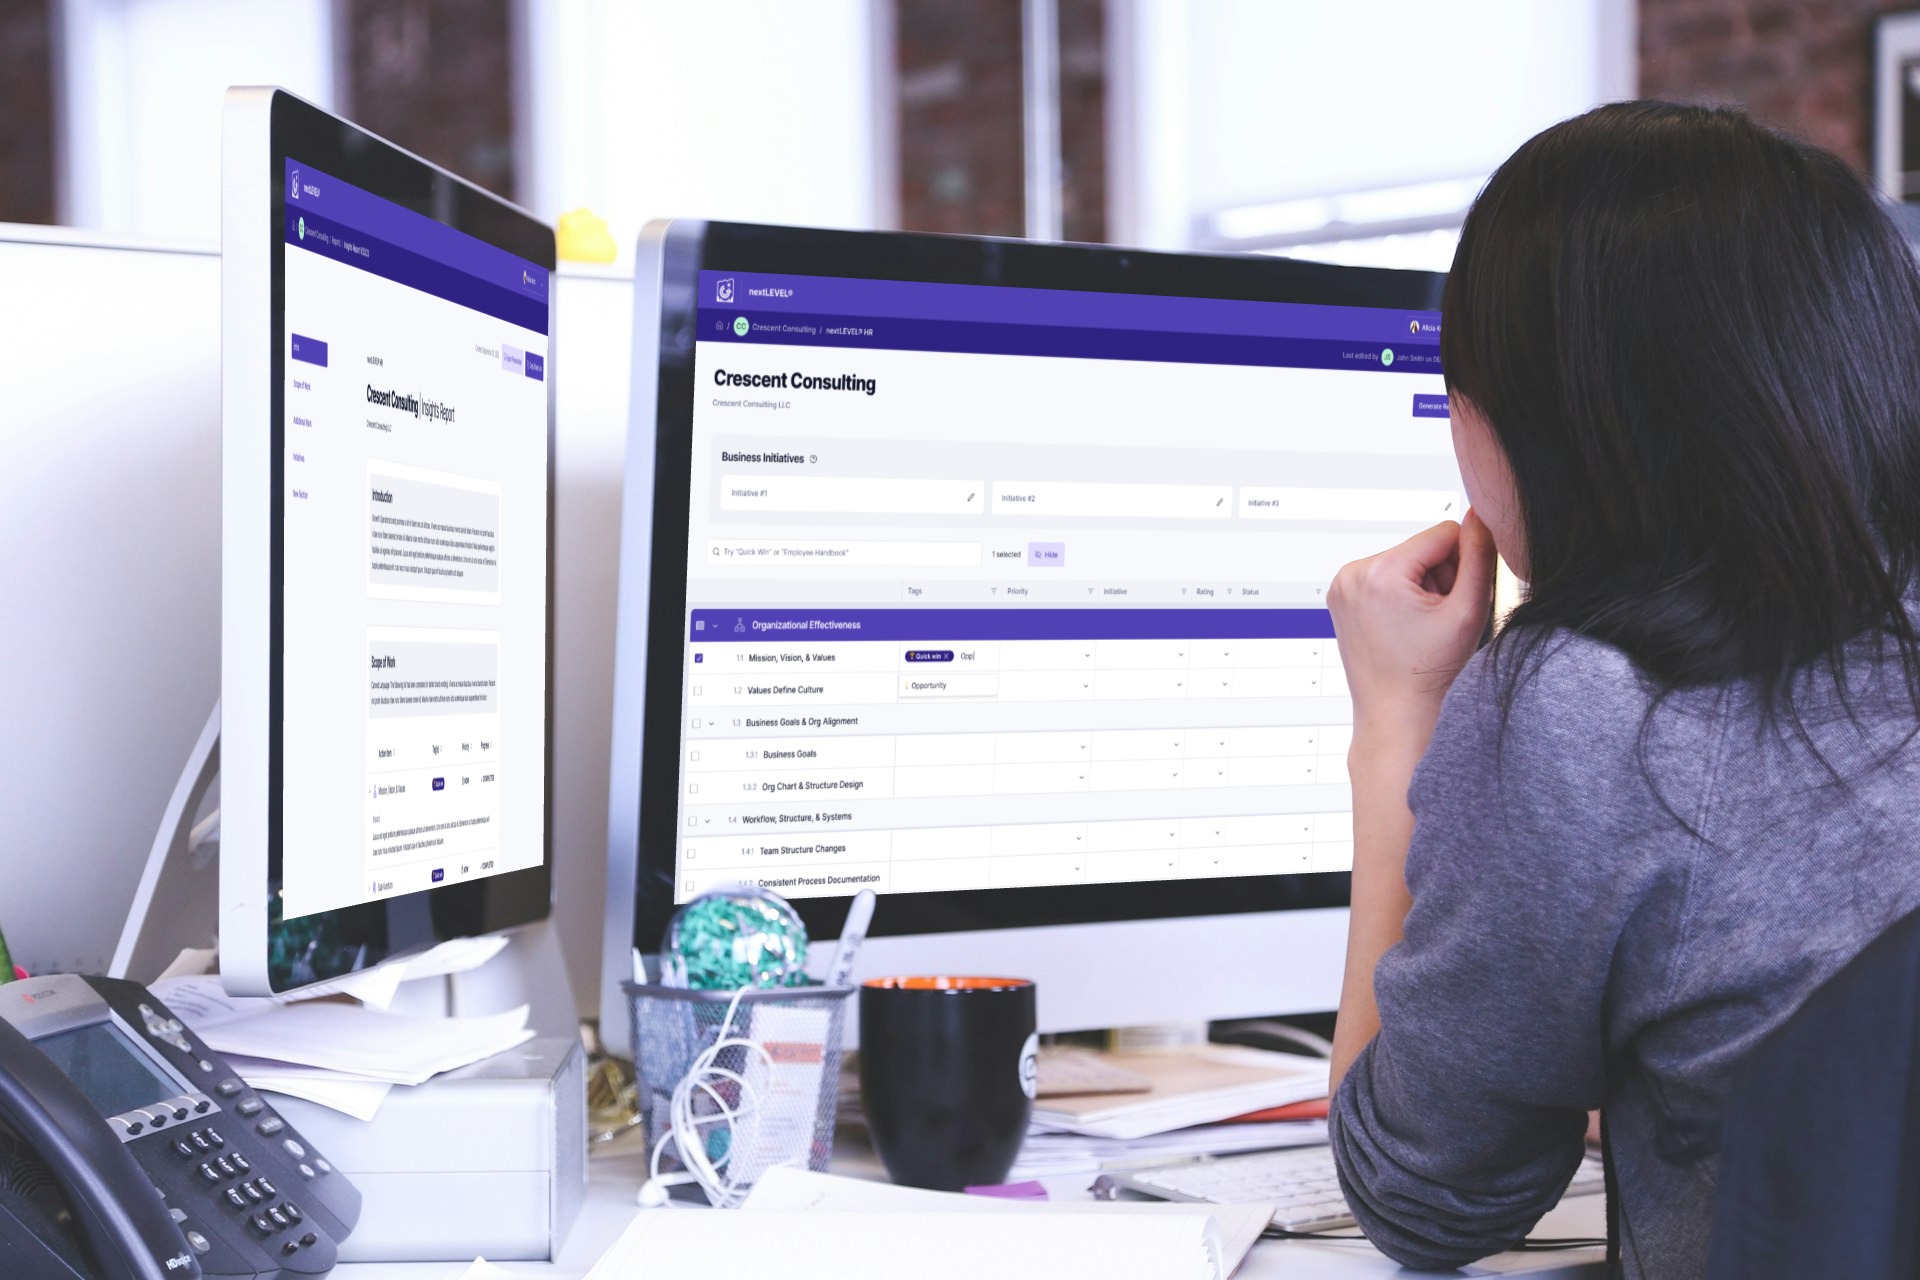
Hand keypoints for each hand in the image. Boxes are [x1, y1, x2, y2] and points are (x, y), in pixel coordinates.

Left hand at [1327, 510, 1496, 746]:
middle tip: (1436, 619)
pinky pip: (1385, 577)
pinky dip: (1401, 595)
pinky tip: (1404, 626)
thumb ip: (1479, 555)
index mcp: (1379, 573)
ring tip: (1419, 626)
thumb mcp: (1467, 610)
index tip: (1456, 598)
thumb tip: (1479, 515)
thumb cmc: (1427, 673)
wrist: (1395, 712)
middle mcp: (1352, 573)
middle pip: (1420, 548)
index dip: (1462, 563)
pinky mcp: (1341, 597)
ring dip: (1420, 586)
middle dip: (1438, 577)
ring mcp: (1342, 586)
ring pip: (1404, 562)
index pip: (1442, 533)